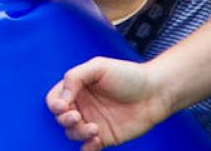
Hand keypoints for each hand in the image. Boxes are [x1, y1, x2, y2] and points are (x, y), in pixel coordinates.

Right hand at [47, 56, 173, 148]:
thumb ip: (75, 76)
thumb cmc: (128, 75)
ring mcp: (93, 122)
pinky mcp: (105, 138)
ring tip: (94, 128)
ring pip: (72, 134)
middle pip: (61, 119)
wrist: (155, 93)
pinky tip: (96, 140)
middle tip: (77, 116)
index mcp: (78, 88)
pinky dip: (87, 148)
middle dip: (65, 120)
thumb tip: (61, 98)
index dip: (55, 104)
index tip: (64, 106)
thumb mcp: (99, 67)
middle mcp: (83, 106)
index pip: (55, 100)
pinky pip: (88, 148)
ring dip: (78, 133)